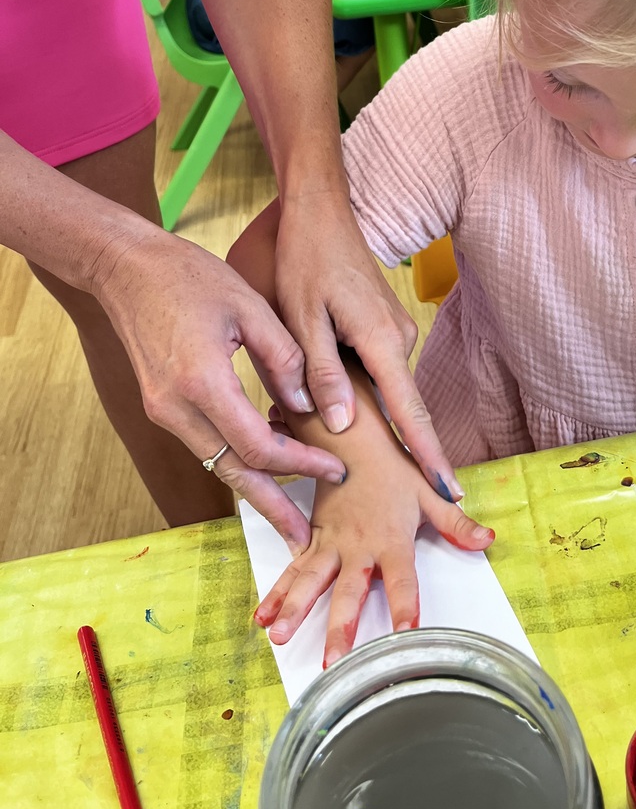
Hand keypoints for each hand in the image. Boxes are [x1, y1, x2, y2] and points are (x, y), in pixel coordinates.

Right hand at [92, 225, 346, 552]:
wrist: (125, 268)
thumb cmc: (189, 276)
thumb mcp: (250, 307)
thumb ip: (284, 358)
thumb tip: (308, 405)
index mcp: (202, 382)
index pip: (259, 446)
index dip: (301, 464)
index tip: (337, 470)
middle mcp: (176, 408)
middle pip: (233, 473)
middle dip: (273, 508)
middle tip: (306, 541)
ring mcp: (163, 411)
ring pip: (216, 464)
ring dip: (255, 489)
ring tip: (289, 516)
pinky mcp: (161, 406)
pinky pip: (204, 444)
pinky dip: (235, 460)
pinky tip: (262, 467)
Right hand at [254, 388, 494, 663]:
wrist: (352, 438)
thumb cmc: (393, 467)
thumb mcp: (430, 492)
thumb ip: (456, 523)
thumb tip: (487, 540)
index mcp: (391, 539)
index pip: (403, 580)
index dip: (406, 606)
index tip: (406, 634)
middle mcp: (358, 547)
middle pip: (348, 593)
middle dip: (339, 628)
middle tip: (332, 661)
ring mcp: (330, 544)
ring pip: (310, 582)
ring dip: (295, 610)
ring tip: (279, 638)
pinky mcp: (312, 538)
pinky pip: (292, 569)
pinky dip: (276, 593)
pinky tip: (263, 616)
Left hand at [273, 190, 464, 501]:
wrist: (320, 215)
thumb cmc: (306, 262)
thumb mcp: (302, 319)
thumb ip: (323, 373)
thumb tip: (342, 424)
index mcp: (380, 340)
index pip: (411, 412)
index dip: (428, 455)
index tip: (447, 491)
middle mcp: (399, 339)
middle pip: (400, 407)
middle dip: (397, 448)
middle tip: (386, 483)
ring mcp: (396, 332)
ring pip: (383, 390)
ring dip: (366, 415)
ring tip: (335, 442)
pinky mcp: (385, 328)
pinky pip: (377, 371)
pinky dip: (361, 391)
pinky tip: (332, 397)